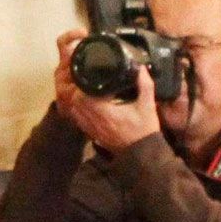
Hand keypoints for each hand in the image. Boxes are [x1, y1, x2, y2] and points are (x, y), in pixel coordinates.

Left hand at [53, 31, 158, 153]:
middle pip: (74, 96)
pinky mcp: (88, 131)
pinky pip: (77, 115)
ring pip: (73, 106)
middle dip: (80, 87)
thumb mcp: (147, 105)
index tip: (93, 73)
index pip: (81, 90)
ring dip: (79, 96)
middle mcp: (90, 118)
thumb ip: (144, 84)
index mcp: (101, 109)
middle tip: (90, 78)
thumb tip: (140, 67)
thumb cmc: (144, 129)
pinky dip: (80, 107)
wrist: (140, 154)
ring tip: (90, 87)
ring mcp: (88, 126)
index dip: (84, 81)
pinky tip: (90, 101)